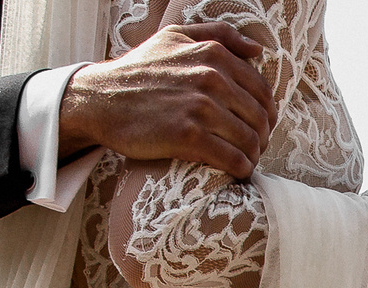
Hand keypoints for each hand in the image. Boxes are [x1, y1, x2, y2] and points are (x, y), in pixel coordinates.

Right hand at [57, 22, 276, 179]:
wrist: (101, 99)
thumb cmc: (139, 70)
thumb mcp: (175, 37)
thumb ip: (218, 35)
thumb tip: (258, 50)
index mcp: (213, 54)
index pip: (262, 91)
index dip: (266, 114)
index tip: (258, 127)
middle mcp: (211, 78)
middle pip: (260, 118)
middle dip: (262, 138)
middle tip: (253, 149)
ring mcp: (200, 108)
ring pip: (250, 141)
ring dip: (253, 156)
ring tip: (245, 162)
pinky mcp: (189, 137)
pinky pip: (233, 159)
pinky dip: (241, 170)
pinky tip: (236, 172)